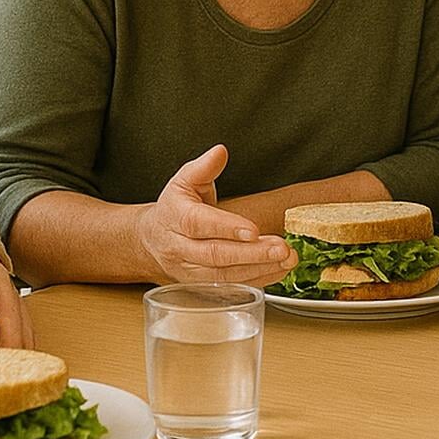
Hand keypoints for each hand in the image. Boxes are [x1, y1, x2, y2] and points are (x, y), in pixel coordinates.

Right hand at [136, 144, 296, 284]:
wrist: (151, 239)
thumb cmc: (175, 207)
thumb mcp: (184, 181)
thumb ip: (204, 167)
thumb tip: (220, 152)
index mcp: (174, 217)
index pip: (199, 224)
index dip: (226, 227)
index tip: (253, 229)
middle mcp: (179, 247)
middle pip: (215, 255)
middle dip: (252, 253)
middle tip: (282, 248)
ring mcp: (188, 270)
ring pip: (223, 275)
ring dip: (258, 268)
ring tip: (287, 259)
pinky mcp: (200, 285)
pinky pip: (230, 286)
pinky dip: (256, 279)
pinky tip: (279, 269)